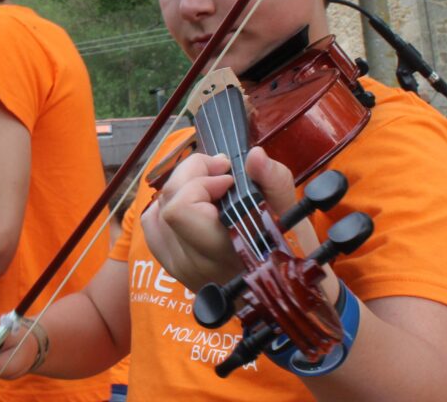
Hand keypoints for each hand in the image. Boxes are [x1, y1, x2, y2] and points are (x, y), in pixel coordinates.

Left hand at [141, 146, 326, 294]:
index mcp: (229, 252)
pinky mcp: (173, 268)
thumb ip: (274, 182)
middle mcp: (199, 264)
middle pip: (168, 203)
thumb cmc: (291, 250)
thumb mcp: (293, 215)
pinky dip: (166, 207)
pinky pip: (152, 226)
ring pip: (157, 211)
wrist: (282, 290)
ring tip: (209, 187)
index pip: (183, 209)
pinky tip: (193, 203)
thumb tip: (254, 156)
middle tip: (219, 170)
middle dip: (191, 174)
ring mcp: (182, 269)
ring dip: (181, 189)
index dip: (201, 181)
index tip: (228, 176)